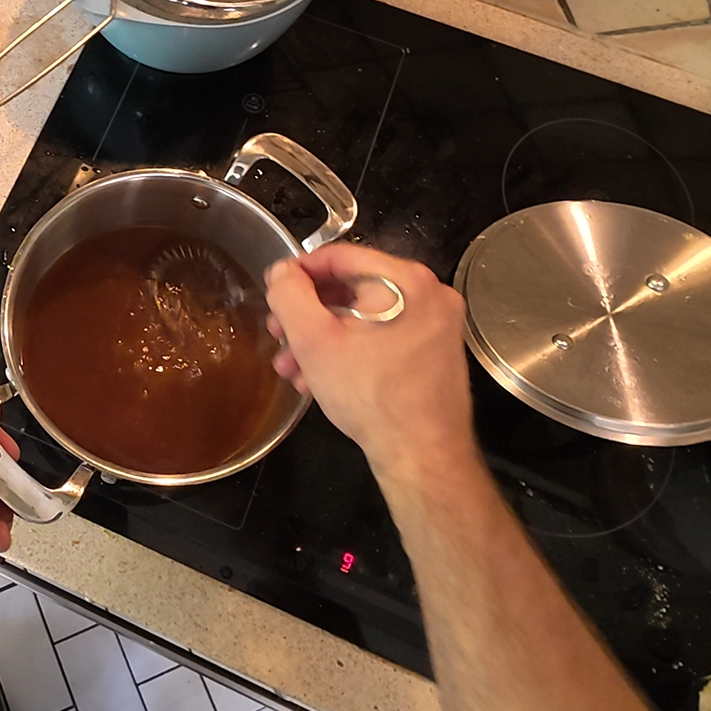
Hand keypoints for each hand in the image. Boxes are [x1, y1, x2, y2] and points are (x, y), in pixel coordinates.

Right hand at [265, 244, 477, 488]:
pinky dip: (352, 351)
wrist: (421, 454)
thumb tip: (282, 271)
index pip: (339, 256)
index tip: (274, 292)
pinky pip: (384, 338)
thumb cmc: (369, 394)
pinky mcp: (435, 353)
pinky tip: (322, 378)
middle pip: (352, 288)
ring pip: (365, 317)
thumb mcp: (314, 340)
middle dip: (308, 315)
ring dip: (324, 338)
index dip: (299, 272)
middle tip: (279, 334)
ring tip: (293, 366)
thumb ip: (289, 295)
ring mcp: (436, 325)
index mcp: (405, 280)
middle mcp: (429, 294)